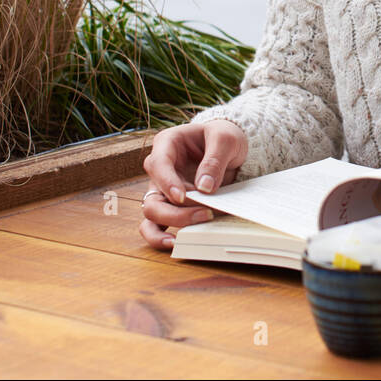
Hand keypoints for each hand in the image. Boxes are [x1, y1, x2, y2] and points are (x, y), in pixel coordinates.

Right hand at [139, 119, 247, 250]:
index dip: (168, 182)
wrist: (229, 146)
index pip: (158, 164)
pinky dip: (162, 236)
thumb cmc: (224, 136)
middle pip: (153, 195)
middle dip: (174, 211)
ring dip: (171, 224)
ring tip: (191, 233)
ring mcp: (163, 188)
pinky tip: (176, 243)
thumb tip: (204, 188)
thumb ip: (214, 160)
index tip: (183, 196)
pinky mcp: (171, 204)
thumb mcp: (226, 139)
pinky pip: (158, 224)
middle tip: (205, 214)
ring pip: (151, 213)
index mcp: (167, 144)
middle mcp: (160, 168)